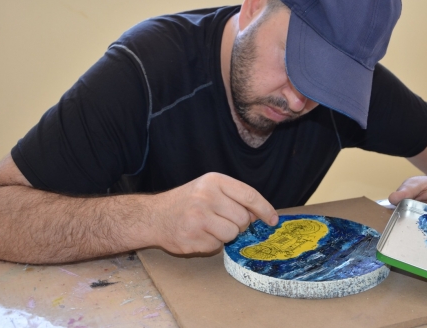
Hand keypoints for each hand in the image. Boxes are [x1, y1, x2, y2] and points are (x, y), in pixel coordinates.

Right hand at [152, 172, 277, 254]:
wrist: (153, 216)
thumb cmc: (186, 202)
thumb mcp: (209, 189)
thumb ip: (234, 198)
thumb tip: (260, 215)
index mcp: (214, 181)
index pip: (249, 195)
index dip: (265, 210)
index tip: (272, 220)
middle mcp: (206, 197)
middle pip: (243, 219)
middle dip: (238, 224)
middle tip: (223, 221)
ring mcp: (198, 218)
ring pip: (232, 234)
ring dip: (225, 235)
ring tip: (209, 227)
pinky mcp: (192, 237)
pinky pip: (217, 246)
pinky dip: (212, 243)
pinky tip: (198, 235)